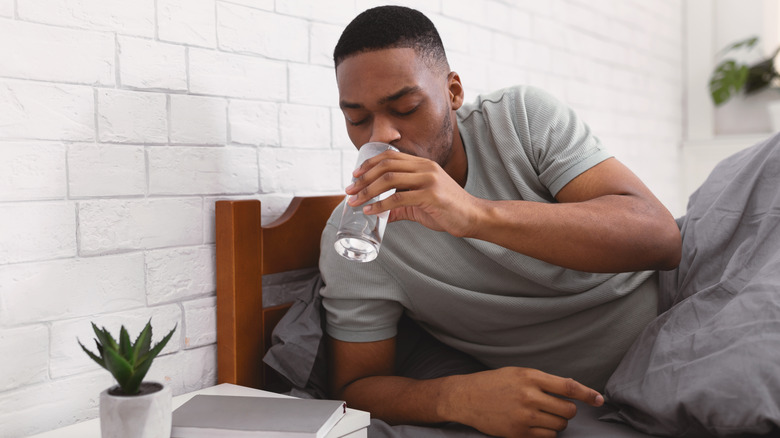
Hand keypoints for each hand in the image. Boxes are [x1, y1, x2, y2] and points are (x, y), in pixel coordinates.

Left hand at [345, 150, 481, 236]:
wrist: (473, 217)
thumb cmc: (448, 210)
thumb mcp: (419, 205)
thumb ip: (399, 207)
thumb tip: (380, 215)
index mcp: (422, 164)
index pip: (390, 156)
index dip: (369, 164)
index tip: (354, 176)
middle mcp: (424, 167)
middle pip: (385, 166)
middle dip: (363, 178)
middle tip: (349, 191)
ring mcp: (428, 179)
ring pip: (389, 180)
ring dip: (367, 191)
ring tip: (354, 202)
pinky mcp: (431, 195)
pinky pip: (398, 198)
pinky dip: (380, 205)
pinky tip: (370, 211)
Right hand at [442, 367, 603, 437]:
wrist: (466, 397)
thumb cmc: (494, 383)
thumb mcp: (518, 373)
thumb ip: (544, 380)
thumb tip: (572, 388)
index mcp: (530, 377)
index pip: (568, 387)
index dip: (588, 394)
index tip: (599, 399)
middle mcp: (529, 396)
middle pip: (568, 410)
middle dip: (568, 411)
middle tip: (558, 408)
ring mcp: (524, 416)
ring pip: (559, 426)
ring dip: (557, 423)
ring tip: (542, 416)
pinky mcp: (519, 433)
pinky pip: (547, 437)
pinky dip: (547, 433)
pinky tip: (536, 425)